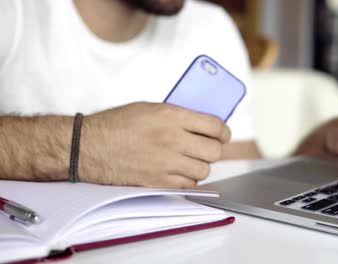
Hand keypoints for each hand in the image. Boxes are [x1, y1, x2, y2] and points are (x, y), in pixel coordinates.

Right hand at [79, 102, 230, 187]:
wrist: (88, 147)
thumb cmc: (115, 125)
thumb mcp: (149, 108)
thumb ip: (177, 116)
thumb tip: (201, 124)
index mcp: (171, 116)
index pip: (215, 126)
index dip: (223, 131)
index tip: (222, 134)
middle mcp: (172, 139)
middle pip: (214, 151)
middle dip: (214, 149)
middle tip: (207, 147)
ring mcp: (166, 163)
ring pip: (204, 170)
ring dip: (200, 165)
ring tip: (190, 160)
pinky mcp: (158, 182)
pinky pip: (188, 185)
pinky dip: (187, 179)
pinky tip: (179, 172)